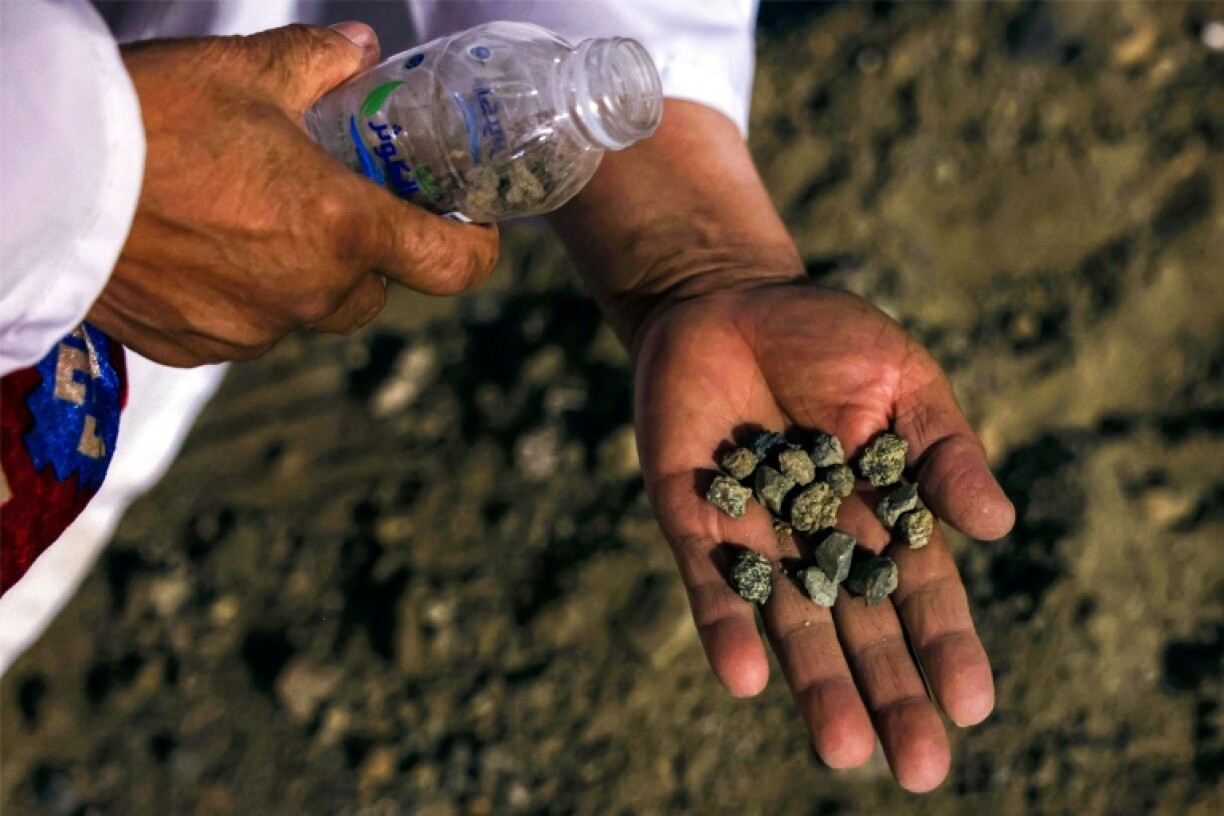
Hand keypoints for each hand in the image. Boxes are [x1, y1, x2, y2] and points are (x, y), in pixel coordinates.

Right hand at [90, 23, 498, 366]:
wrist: (42, 181)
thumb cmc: (149, 121)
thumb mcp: (245, 72)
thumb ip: (320, 64)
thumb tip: (357, 55)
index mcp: (342, 228)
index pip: (454, 265)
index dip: (475, 247)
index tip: (465, 227)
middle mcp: (307, 293)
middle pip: (372, 292)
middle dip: (366, 254)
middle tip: (331, 205)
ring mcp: (251, 330)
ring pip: (307, 313)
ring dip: (301, 278)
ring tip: (249, 220)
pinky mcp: (197, 347)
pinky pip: (245, 329)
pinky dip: (242, 298)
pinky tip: (202, 251)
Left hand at [631, 280, 1014, 791]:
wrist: (726, 300)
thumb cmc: (827, 336)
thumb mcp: (903, 381)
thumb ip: (942, 452)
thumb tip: (998, 528)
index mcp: (879, 508)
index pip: (917, 590)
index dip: (943, 646)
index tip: (971, 707)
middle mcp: (817, 535)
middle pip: (856, 624)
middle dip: (888, 692)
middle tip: (918, 768)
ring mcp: (752, 529)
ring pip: (786, 618)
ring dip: (813, 682)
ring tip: (844, 747)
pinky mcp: (690, 513)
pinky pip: (709, 579)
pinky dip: (726, 625)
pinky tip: (747, 677)